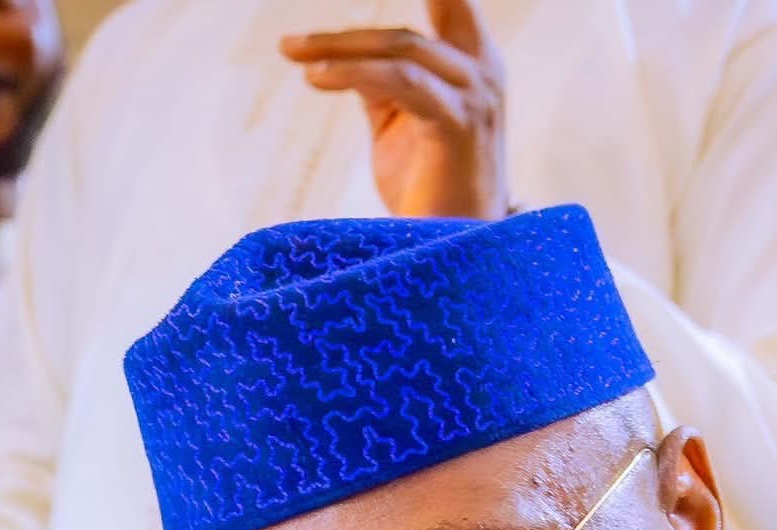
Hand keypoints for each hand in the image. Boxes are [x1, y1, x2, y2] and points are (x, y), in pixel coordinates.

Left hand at [281, 0, 507, 220]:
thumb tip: (338, 55)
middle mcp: (483, 70)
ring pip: (400, 47)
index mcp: (471, 64)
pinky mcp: (460, 123)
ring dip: (338, 48)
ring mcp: (477, 95)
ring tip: (293, 53)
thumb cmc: (426, 196)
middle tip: (297, 37)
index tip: (345, 19)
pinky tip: (315, 78)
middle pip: (418, 17)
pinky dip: (352, 73)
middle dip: (356, 25)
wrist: (450, 258)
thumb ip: (379, 81)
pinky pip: (400, 80)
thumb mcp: (398, 123)